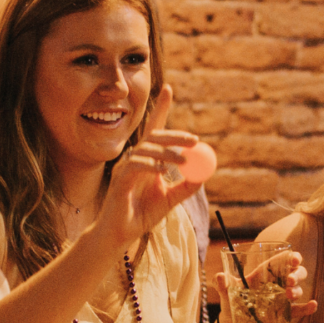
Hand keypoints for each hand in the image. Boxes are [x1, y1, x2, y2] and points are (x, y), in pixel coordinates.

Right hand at [95, 85, 200, 248]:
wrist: (121, 234)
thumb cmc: (142, 216)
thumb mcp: (170, 200)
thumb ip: (185, 187)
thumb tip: (204, 175)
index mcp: (148, 160)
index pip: (156, 130)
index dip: (161, 108)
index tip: (169, 88)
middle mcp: (135, 159)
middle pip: (154, 136)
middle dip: (175, 135)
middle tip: (194, 140)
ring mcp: (125, 167)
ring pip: (146, 149)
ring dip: (167, 153)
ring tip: (183, 162)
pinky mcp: (119, 179)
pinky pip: (136, 165)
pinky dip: (151, 165)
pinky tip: (161, 172)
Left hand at [212, 252, 316, 322]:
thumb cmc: (232, 302)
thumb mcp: (227, 292)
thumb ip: (224, 284)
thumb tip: (219, 276)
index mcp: (266, 273)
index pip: (283, 260)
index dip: (292, 257)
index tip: (294, 259)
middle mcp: (278, 283)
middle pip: (295, 272)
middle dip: (296, 273)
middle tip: (289, 280)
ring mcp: (283, 298)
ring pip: (298, 289)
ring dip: (298, 289)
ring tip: (289, 295)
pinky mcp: (285, 314)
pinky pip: (299, 309)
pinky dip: (308, 307)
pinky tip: (313, 305)